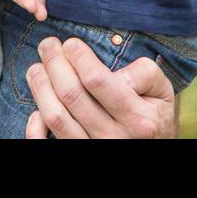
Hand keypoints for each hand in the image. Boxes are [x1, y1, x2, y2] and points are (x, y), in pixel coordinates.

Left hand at [23, 36, 177, 138]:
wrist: (154, 147)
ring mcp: (93, 147)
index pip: (97, 80)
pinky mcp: (77, 153)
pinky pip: (46, 142)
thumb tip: (114, 70)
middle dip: (53, 62)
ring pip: (55, 116)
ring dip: (39, 86)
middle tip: (48, 45)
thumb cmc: (153, 113)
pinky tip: (36, 108)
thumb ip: (145, 74)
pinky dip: (35, 126)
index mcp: (138, 118)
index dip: (78, 56)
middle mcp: (114, 137)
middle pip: (70, 94)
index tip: (71, 43)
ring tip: (37, 67)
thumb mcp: (162, 91)